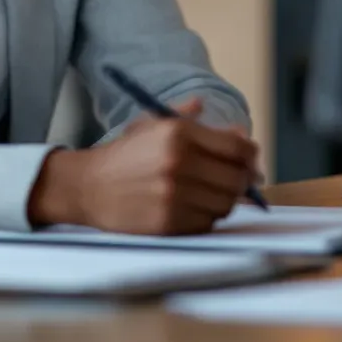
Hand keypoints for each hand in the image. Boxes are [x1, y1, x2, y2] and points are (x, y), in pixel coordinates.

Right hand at [28, 101, 261, 235]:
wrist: (89, 185)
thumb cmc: (124, 153)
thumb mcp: (152, 123)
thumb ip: (191, 119)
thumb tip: (235, 129)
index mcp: (178, 133)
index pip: (236, 147)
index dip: (250, 153)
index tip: (251, 156)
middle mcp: (178, 163)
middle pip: (236, 177)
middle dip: (243, 178)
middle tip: (241, 178)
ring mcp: (174, 195)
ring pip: (225, 203)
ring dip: (226, 198)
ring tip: (214, 191)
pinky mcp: (169, 222)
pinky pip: (207, 222)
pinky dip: (207, 215)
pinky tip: (196, 205)